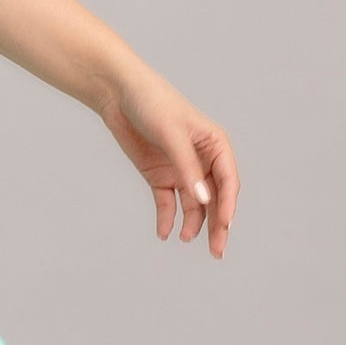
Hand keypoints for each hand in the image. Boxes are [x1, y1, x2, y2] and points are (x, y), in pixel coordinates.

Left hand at [94, 69, 236, 255]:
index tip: (224, 226)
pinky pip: (167, 202)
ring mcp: (180, 169)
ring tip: (183, 238)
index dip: (228, 205)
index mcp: (215, 145)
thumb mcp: (171, 135)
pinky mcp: (159, 175)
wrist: (117, 93)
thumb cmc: (152, 103)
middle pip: (214, 198)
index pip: (228, 180)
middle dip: (217, 224)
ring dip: (191, 223)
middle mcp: (202, 160)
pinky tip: (165, 232)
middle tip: (217, 251)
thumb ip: (187, 168)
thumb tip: (203, 200)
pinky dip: (167, 218)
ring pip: (192, 204)